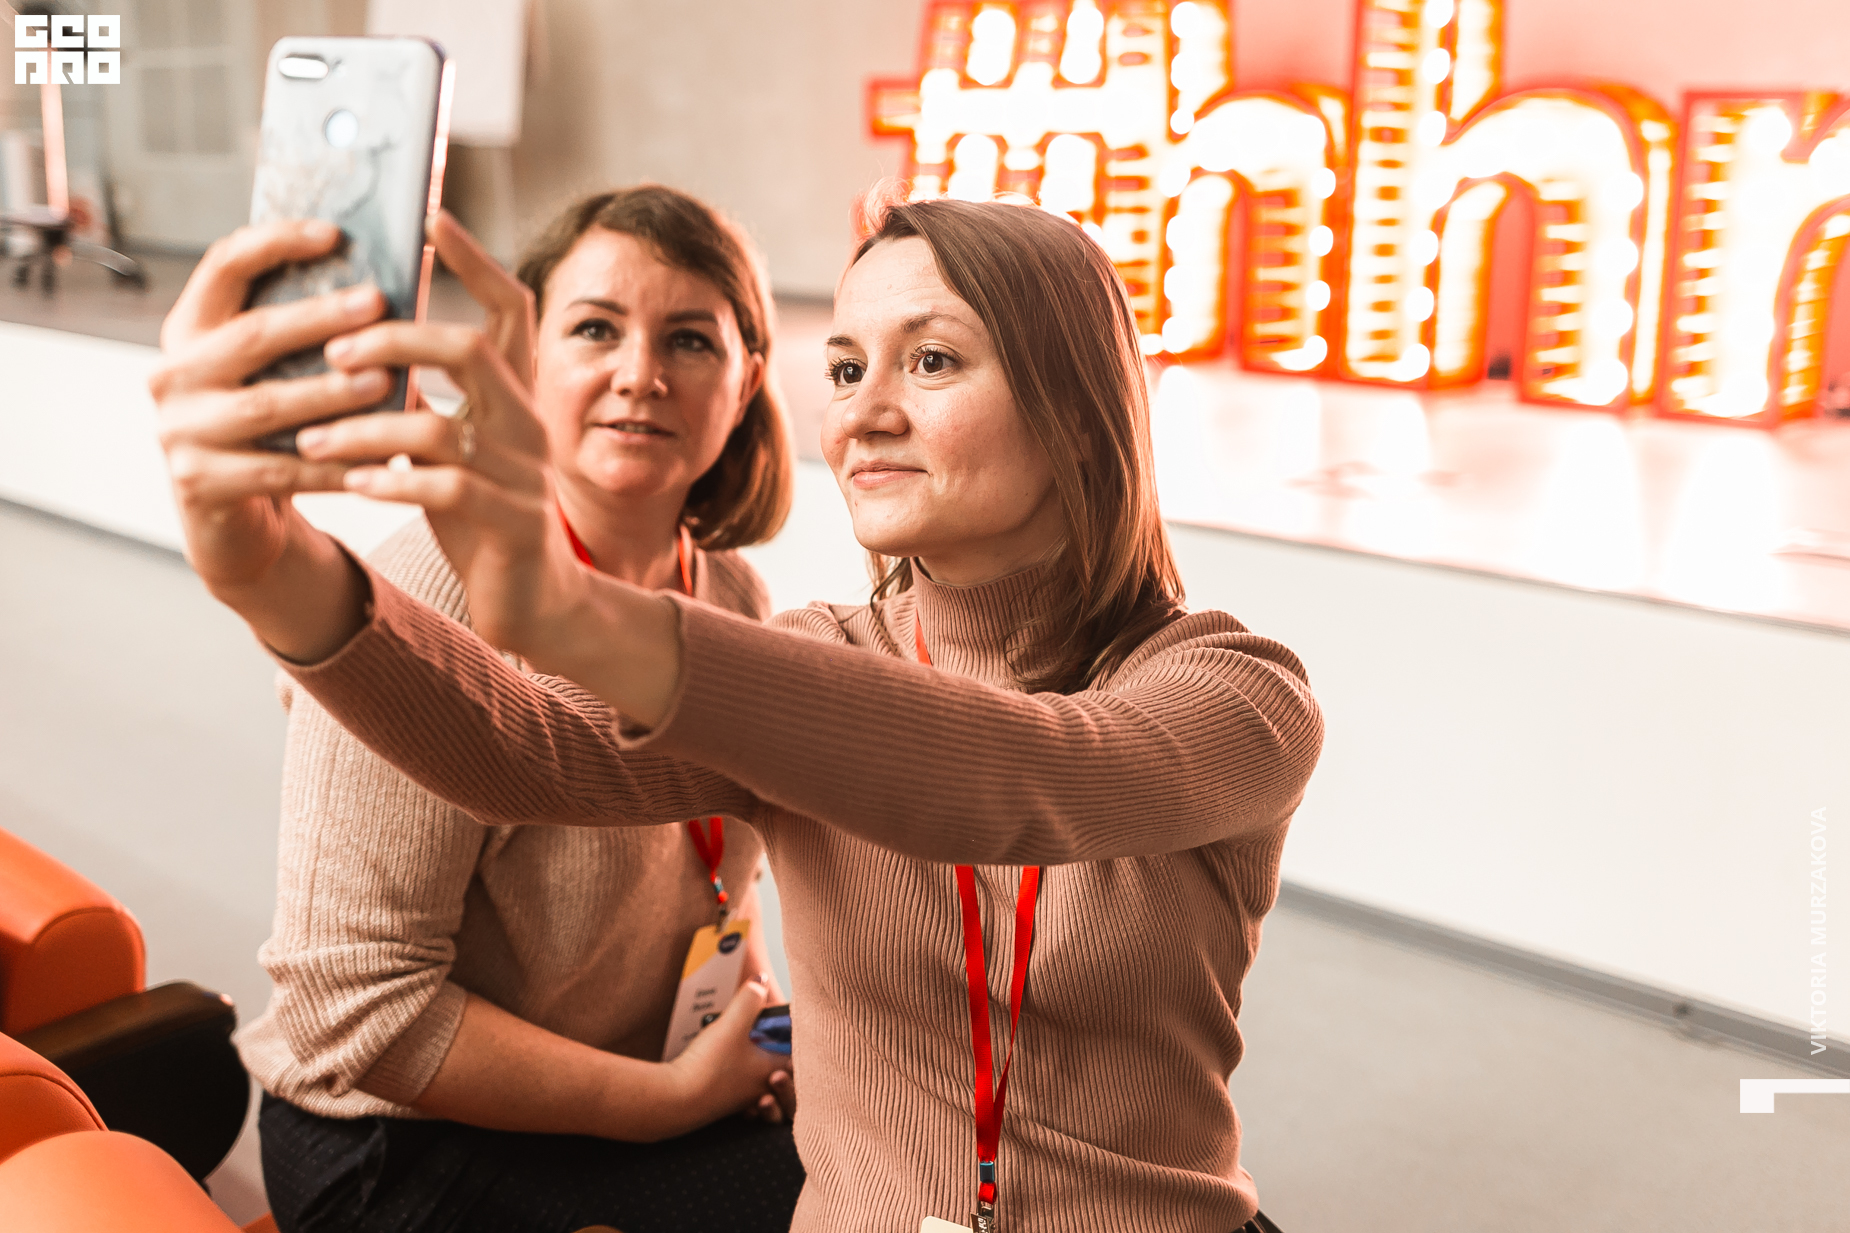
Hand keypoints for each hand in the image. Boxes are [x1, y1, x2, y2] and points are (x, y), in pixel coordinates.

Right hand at [151, 220, 392, 657]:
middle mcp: (172, 373)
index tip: (335, 233)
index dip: (276, 243)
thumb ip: (306, 334)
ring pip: (267, 405)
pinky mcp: (199, 483)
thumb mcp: (274, 373)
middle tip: (378, 303)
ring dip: (331, 392)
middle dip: (320, 318)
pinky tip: (381, 458)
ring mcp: (179, 430)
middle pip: (253, 335)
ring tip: (386, 382)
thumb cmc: (271, 428)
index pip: (224, 266)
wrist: (233, 516)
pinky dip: (334, 464)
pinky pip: (279, 471)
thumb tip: (388, 288)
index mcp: (190, 330)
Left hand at [287, 218, 582, 659]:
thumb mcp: (456, 446)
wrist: (532, 600)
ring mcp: (523, 474)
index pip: (512, 308)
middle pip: (471, 350)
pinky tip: (354, 485)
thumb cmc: (481, 515)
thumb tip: (358, 344)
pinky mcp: (510, 523)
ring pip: (440, 429)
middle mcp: (527, 423)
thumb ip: (425, 398)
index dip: (475, 259)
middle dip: (395, 341)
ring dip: (364, 429)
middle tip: (333, 352)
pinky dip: (391, 482)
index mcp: (516, 395)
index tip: (430, 216)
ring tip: (312, 440)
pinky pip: (444, 489)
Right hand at [664, 977, 787, 1131]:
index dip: (801, 1041)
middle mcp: (762, 1089)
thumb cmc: (708, 1066)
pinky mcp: (723, 1105)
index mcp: (772, 1071)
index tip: (796, 1028)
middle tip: (779, 1039)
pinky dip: (742, 1082)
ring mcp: (743, 1101)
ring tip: (755, 1053)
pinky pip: (742, 1094)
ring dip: (762, 1070)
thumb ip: (749, 1000)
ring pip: (764, 1085)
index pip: (799, 1056)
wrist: (675, 1101)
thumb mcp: (731, 1025)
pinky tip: (731, 1069)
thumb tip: (762, 980)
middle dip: (784, 1056)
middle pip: (785, 1073)